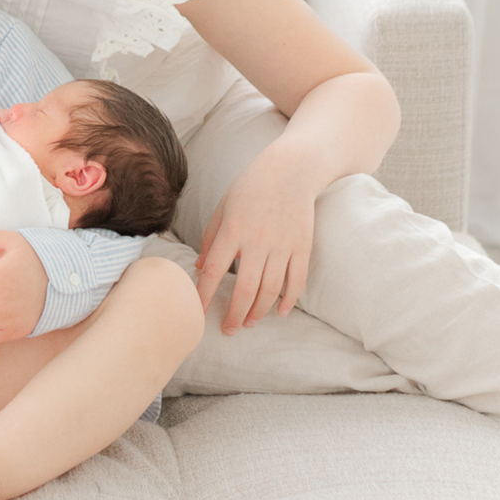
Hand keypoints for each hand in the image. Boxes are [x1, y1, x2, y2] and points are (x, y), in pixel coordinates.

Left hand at [194, 148, 316, 334]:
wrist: (292, 169)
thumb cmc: (251, 186)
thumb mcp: (224, 206)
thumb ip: (211, 237)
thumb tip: (199, 266)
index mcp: (233, 230)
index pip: (213, 270)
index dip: (204, 294)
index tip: (197, 312)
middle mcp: (257, 241)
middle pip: (244, 288)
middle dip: (234, 314)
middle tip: (228, 330)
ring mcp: (282, 245)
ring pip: (270, 290)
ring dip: (258, 311)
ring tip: (249, 323)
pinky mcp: (302, 247)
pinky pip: (296, 281)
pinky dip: (289, 300)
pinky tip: (280, 312)